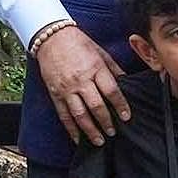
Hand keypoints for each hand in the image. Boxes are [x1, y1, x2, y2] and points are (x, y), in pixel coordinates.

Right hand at [35, 24, 131, 146]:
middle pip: (96, 106)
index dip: (120, 105)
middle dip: (106, 122)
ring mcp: (67, 88)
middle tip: (113, 132)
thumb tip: (125, 82)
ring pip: (80, 114)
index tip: (126, 116)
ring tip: (99, 140)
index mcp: (95, 68)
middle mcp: (81, 80)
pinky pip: (64, 115)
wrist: (51, 37)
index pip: (111, 91)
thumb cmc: (78, 42)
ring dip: (90, 130)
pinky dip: (71, 129)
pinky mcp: (55, 94)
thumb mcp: (100, 52)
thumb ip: (113, 68)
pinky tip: (78, 138)